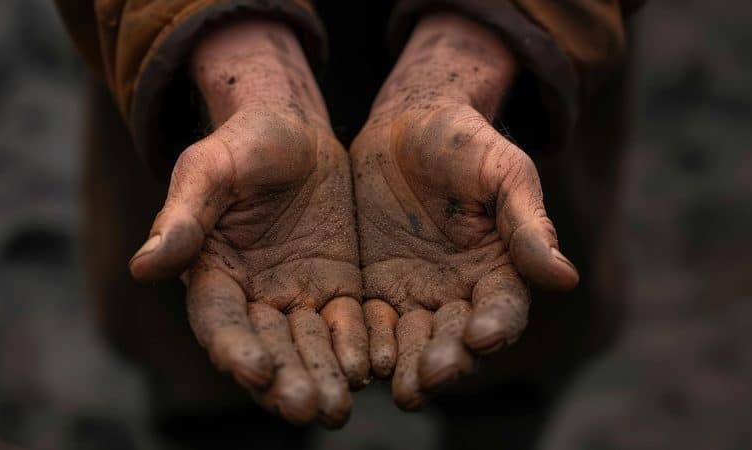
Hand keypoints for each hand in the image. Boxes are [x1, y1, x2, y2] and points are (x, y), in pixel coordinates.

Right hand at [128, 20, 366, 427]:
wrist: (297, 133)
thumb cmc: (244, 143)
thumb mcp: (211, 168)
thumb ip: (184, 216)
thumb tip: (144, 266)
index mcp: (212, 274)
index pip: (219, 322)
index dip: (234, 349)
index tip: (256, 371)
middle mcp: (253, 297)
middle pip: (267, 349)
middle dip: (286, 381)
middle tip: (309, 409)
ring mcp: (296, 296)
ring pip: (307, 347)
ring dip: (322, 378)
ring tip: (338, 408)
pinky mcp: (335, 289)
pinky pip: (347, 325)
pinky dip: (357, 348)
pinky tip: (373, 368)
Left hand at [352, 14, 578, 409]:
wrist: (405, 126)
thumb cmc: (464, 143)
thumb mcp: (502, 173)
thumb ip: (526, 223)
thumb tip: (565, 278)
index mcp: (498, 271)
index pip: (502, 309)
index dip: (496, 325)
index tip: (482, 336)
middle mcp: (458, 294)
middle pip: (457, 339)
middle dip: (448, 360)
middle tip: (434, 376)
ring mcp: (414, 296)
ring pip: (414, 343)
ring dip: (409, 368)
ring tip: (403, 391)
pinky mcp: (373, 291)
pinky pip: (371, 324)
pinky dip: (367, 345)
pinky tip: (358, 362)